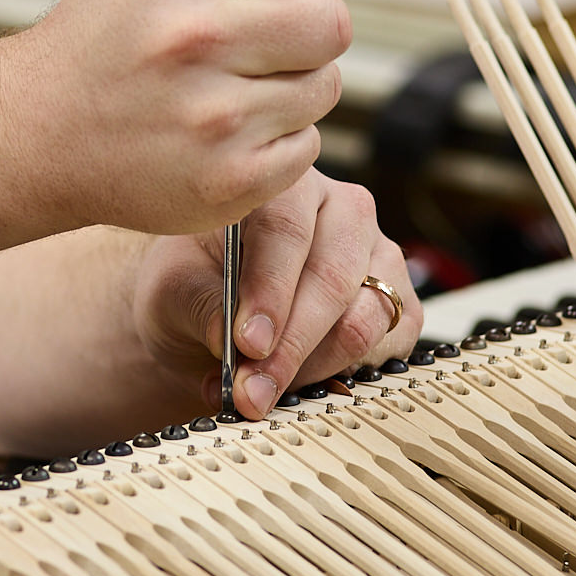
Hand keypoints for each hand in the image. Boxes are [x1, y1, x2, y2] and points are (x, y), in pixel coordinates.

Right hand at [10, 0, 350, 234]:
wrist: (35, 131)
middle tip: (248, 42)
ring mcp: (210, 117)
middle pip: (332, 22)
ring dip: (290, 86)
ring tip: (227, 88)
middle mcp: (191, 36)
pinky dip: (276, 141)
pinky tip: (222, 134)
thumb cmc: (109, 27)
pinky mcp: (226, 180)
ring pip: (324, 86)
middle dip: (301, 28)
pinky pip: (309, 147)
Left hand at [131, 169, 421, 417]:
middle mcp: (342, 209)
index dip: (269, 289)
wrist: (214, 306)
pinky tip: (296, 382)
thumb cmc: (194, 281)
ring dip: (312, 367)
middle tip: (251, 391)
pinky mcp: (399, 301)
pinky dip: (342, 374)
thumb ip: (201, 307)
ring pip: (364, 317)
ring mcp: (379, 254)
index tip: (248, 343)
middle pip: (333, 276)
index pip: (286, 227)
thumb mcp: (175, 288)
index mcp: (282, 183)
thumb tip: (230, 338)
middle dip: (290, 345)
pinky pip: (387, 344)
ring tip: (260, 392)